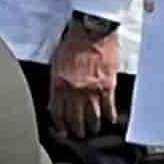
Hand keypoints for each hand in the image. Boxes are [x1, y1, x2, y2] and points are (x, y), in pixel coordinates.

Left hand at [46, 21, 121, 137]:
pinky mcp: (108, 86)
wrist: (92, 28)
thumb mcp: (56, 62)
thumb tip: (54, 101)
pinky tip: (109, 121)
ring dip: (92, 127)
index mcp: (59, 84)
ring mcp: (92, 90)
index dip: (60, 126)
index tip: (63, 132)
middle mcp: (74, 90)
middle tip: (78, 134)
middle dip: (76, 130)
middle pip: (74, 120)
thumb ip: (55, 83)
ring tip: (92, 131)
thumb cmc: (73, 42)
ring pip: (92, 118)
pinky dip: (109, 117)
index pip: (57, 113)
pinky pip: (109, 108)